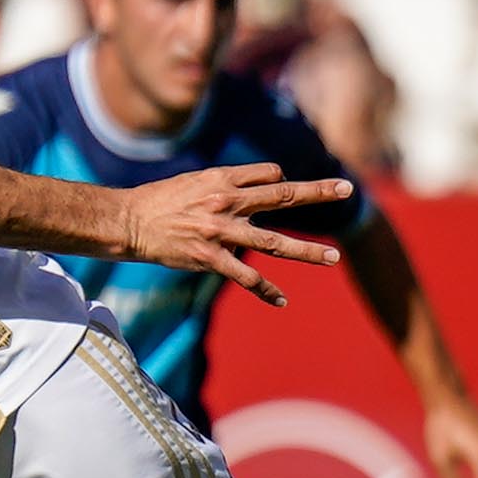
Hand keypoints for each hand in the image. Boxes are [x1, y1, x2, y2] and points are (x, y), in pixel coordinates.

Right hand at [119, 164, 356, 306]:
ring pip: (273, 242)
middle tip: (347, 189)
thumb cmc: (164, 199)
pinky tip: (283, 301)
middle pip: (283, 197)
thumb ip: (234, 180)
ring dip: (307, 252)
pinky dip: (266, 291)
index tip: (290, 188)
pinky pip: (245, 277)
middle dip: (317, 193)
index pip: (270, 175)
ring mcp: (220, 232)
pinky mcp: (209, 258)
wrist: (130, 221)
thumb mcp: (199, 179)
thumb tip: (273, 179)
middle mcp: (227, 203)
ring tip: (333, 258)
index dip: (283, 180)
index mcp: (224, 180)